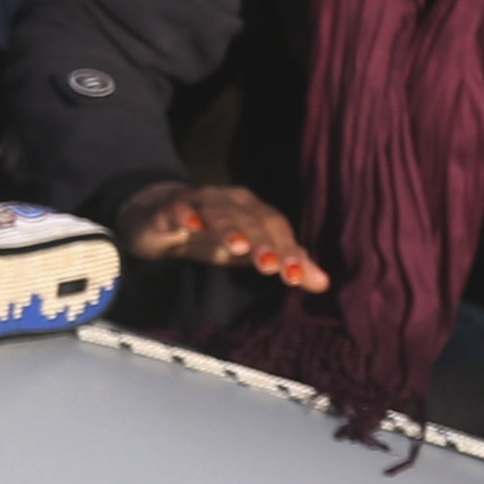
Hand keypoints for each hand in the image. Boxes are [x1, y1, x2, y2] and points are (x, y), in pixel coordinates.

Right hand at [119, 181, 329, 294]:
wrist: (159, 216)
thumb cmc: (213, 235)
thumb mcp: (249, 253)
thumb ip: (284, 264)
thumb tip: (323, 282)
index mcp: (253, 211)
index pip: (276, 227)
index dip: (286, 249)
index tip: (295, 277)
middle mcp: (230, 201)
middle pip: (250, 219)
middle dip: (262, 241)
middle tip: (270, 267)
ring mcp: (199, 201)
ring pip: (216, 211)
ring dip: (228, 227)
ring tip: (237, 247)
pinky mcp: (168, 208)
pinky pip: (176, 208)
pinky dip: (183, 214)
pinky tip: (189, 225)